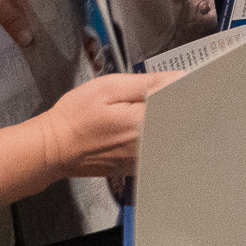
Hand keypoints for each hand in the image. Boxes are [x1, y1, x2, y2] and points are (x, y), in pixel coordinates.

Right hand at [37, 72, 180, 177]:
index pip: (182, 104)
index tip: (191, 82)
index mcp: (142, 122)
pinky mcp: (136, 166)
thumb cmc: (75, 117)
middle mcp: (147, 145)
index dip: (189, 91)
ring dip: (172, 122)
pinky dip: (160, 137)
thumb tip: (178, 78)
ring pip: (172, 139)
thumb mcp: (109, 88)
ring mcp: (142, 159)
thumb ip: (147, 83)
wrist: (53, 148)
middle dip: (183, 107)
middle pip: (181, 124)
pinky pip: (158, 151)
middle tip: (180, 92)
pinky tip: (151, 126)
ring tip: (161, 109)